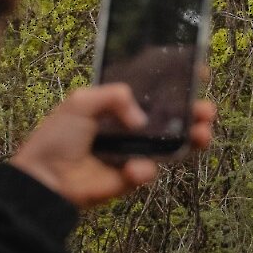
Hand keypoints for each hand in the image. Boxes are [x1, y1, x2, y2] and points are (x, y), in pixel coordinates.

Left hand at [8, 84, 217, 208]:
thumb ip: (115, 95)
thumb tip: (141, 119)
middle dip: (196, 112)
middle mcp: (131, 126)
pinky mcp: (132, 176)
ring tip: (202, 134)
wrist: (45, 178)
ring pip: (174, 144)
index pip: (155, 88)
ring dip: (193, 139)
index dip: (178, 81)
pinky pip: (151, 171)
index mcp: (119, 104)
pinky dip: (146, 169)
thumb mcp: (82, 101)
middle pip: (174, 117)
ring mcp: (135, 151)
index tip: (200, 73)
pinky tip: (133, 168)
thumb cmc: (57, 137)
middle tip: (207, 110)